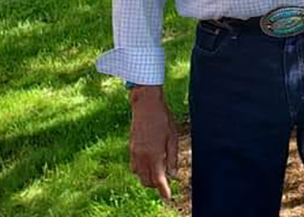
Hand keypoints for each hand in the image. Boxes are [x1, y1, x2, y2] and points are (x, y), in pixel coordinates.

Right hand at [129, 86, 178, 201]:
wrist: (145, 105)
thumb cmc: (163, 119)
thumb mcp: (173, 137)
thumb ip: (172, 157)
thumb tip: (172, 174)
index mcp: (154, 154)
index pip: (158, 179)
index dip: (163, 190)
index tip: (168, 197)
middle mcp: (142, 156)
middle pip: (146, 180)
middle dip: (155, 185)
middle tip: (165, 184)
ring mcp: (134, 153)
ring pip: (139, 175)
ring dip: (147, 178)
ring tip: (158, 175)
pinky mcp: (131, 148)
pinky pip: (134, 166)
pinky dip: (141, 170)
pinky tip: (149, 165)